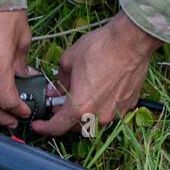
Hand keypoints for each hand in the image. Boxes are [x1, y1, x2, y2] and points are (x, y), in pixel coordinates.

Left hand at [32, 12, 160, 139]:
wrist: (131, 42)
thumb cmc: (100, 48)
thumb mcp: (68, 60)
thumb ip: (59, 80)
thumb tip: (57, 88)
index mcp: (79, 107)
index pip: (57, 127)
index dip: (44, 128)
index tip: (38, 125)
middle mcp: (98, 116)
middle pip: (74, 125)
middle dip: (64, 115)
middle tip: (59, 100)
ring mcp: (115, 113)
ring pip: (92, 119)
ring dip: (83, 111)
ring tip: (81, 92)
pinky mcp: (128, 106)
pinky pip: (108, 111)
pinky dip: (100, 105)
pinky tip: (99, 89)